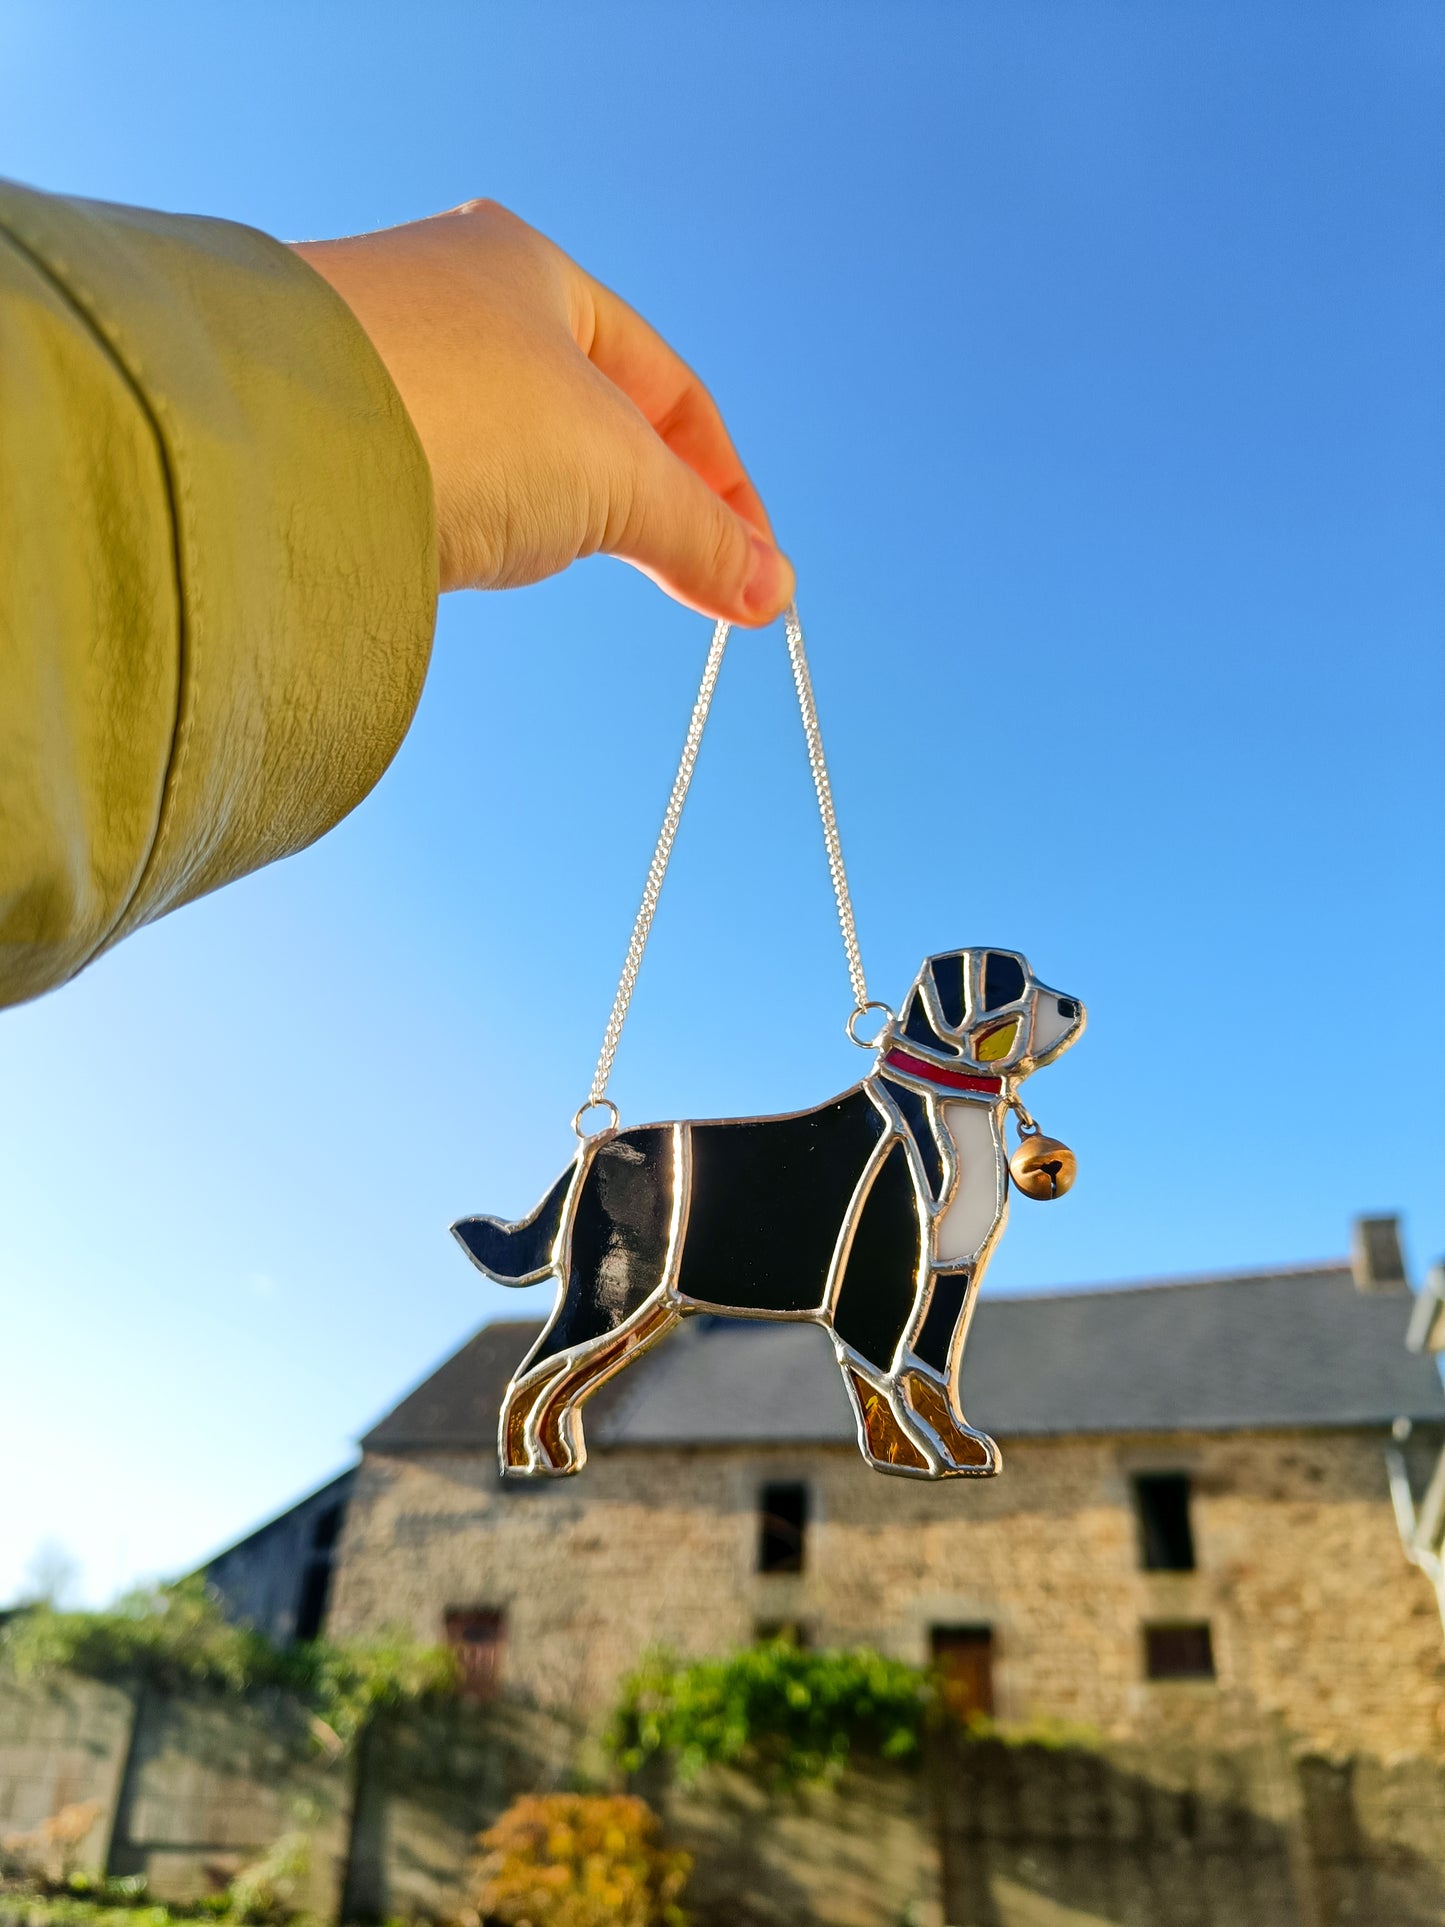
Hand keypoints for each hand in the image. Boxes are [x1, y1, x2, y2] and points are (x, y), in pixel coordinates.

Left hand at [292, 201, 793, 622]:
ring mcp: (382, 366)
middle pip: (592, 420)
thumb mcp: (617, 478)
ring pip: (511, 456)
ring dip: (560, 520)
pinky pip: (436, 487)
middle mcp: (448, 299)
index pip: (666, 387)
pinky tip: (472, 553)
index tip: (755, 575)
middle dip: (649, 506)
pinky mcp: (328, 436)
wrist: (270, 444)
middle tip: (693, 587)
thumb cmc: (457, 413)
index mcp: (529, 269)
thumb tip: (772, 593)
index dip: (725, 486)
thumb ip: (700, 536)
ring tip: (566, 561)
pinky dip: (477, 528)